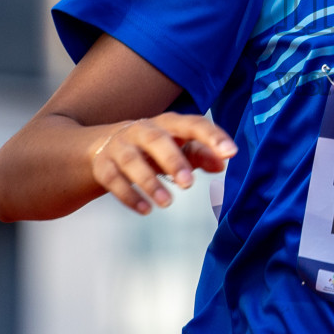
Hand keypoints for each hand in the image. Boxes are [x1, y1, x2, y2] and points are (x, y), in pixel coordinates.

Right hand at [89, 114, 237, 214]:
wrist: (102, 145)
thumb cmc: (153, 147)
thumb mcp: (179, 147)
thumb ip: (202, 154)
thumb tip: (223, 164)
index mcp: (168, 123)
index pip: (193, 124)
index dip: (212, 136)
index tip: (231, 153)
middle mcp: (142, 130)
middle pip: (156, 140)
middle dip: (173, 160)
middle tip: (189, 184)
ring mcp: (119, 147)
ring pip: (132, 161)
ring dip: (150, 183)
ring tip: (167, 203)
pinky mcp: (103, 166)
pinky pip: (113, 179)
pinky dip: (128, 196)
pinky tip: (145, 210)